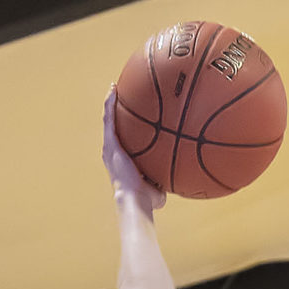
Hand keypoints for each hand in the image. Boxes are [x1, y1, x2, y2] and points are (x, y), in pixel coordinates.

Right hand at [103, 89, 162, 213]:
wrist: (135, 199)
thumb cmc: (148, 199)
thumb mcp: (159, 186)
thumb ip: (166, 178)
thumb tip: (180, 178)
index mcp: (123, 162)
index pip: (123, 142)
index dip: (125, 131)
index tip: (130, 121)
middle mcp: (113, 154)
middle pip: (113, 129)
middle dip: (115, 113)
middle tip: (119, 99)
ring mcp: (110, 148)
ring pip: (108, 121)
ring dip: (110, 104)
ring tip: (113, 89)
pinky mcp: (110, 143)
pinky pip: (109, 119)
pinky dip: (110, 104)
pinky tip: (113, 90)